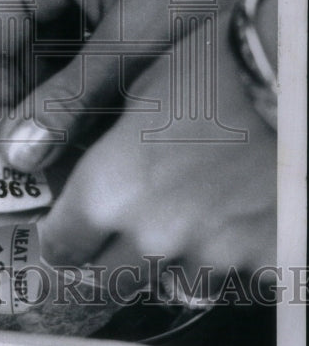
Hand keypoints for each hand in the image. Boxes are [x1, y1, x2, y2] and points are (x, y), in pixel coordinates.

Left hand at [37, 5, 276, 290]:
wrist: (295, 78)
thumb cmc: (217, 64)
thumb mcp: (142, 84)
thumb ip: (114, 138)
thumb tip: (104, 153)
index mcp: (110, 190)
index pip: (60, 245)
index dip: (59, 237)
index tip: (64, 230)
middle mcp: (153, 233)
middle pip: (111, 277)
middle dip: (109, 257)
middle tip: (121, 228)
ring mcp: (213, 253)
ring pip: (177, 280)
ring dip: (174, 258)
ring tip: (192, 213)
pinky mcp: (266, 259)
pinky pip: (237, 274)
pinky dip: (233, 252)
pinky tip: (241, 212)